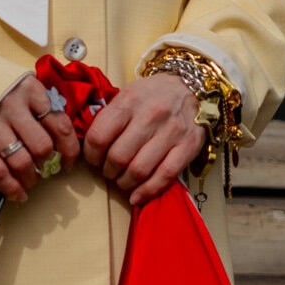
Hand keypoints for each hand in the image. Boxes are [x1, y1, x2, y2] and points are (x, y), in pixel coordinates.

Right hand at [0, 74, 81, 200]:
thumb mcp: (23, 86)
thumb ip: (43, 107)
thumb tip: (63, 141)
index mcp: (30, 90)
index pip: (60, 126)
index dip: (70, 150)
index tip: (69, 161)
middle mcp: (12, 106)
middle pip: (42, 146)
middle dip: (48, 164)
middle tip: (46, 169)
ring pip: (21, 161)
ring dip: (31, 178)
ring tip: (31, 180)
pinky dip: (10, 187)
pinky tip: (18, 194)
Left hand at [80, 72, 205, 206]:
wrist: (192, 87)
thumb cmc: (154, 94)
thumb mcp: (128, 94)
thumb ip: (110, 117)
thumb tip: (91, 146)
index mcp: (129, 101)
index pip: (99, 136)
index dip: (91, 155)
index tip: (93, 160)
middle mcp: (151, 115)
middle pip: (118, 157)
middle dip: (108, 171)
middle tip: (109, 172)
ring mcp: (172, 132)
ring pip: (139, 170)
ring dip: (125, 183)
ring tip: (123, 181)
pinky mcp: (189, 146)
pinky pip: (165, 176)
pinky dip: (148, 191)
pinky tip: (137, 196)